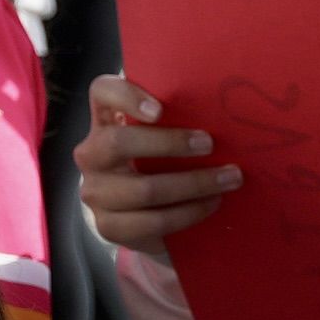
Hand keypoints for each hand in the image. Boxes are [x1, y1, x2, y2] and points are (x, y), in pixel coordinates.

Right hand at [72, 78, 239, 256]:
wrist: (139, 216)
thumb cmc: (156, 163)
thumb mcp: (159, 137)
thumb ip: (175, 118)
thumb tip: (219, 109)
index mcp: (104, 121)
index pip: (102, 92)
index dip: (125, 96)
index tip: (159, 110)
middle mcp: (91, 154)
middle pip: (118, 142)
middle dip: (169, 143)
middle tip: (209, 144)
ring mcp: (95, 192)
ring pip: (144, 189)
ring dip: (194, 184)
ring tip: (228, 179)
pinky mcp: (108, 226)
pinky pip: (154, 222)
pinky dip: (189, 212)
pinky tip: (211, 203)